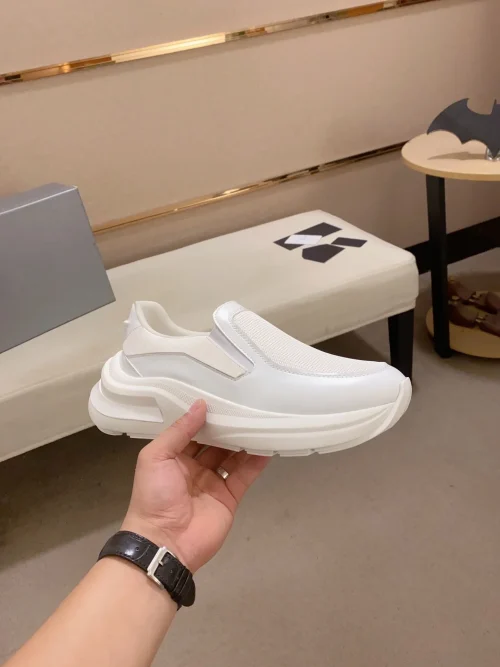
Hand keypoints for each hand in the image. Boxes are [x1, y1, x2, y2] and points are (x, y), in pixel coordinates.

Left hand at [121, 400, 269, 571]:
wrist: (165, 542)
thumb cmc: (154, 496)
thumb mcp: (156, 457)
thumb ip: (179, 431)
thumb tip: (200, 405)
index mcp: (173, 457)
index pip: (192, 431)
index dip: (206, 417)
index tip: (221, 397)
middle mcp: (194, 467)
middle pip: (215, 443)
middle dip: (228, 427)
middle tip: (245, 405)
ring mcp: (213, 483)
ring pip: (232, 457)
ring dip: (244, 441)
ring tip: (260, 421)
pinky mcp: (230, 497)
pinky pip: (244, 475)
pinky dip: (256, 462)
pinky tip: (266, 446)